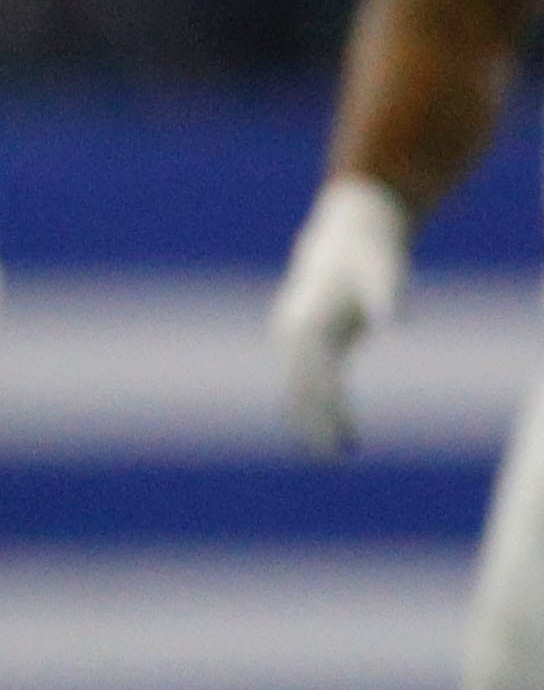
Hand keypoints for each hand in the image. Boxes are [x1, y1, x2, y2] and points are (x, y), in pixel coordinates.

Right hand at [272, 173, 409, 454]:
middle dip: (315, 423)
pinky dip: (315, 405)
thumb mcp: (383, 270)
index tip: (346, 437)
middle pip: (300, 389)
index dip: (331, 410)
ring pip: (297, 388)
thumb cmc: (370, 254)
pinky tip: (329, 429)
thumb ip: (387, 296)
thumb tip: (394, 323)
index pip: (317, 378)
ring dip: (310, 420)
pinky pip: (306, 380)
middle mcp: (293, 333)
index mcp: (307, 323)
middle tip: (335, 456)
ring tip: (330, 453)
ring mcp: (295, 337)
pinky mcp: (308, 339)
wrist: (346, 233)